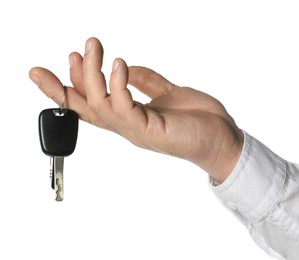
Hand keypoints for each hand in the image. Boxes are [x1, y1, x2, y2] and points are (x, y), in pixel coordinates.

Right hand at [29, 37, 242, 182]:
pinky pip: (125, 108)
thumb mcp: (167, 94)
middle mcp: (127, 125)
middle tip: (75, 50)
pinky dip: (118, 86)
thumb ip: (146, 82)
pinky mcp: (151, 131)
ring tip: (93, 47)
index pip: (92, 103)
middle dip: (66, 84)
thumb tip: (128, 67)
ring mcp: (136, 130)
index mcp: (129, 116)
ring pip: (100, 105)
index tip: (65, 61)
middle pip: (86, 108)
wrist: (222, 139)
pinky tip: (119, 65)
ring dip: (92, 75)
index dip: (72, 85)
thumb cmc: (196, 120)